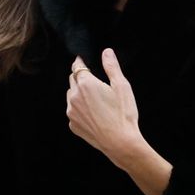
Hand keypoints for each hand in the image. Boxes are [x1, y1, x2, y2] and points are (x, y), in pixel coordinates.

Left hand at [66, 49, 143, 163]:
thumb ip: (112, 67)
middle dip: (81, 78)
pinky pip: (73, 111)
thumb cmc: (123, 114)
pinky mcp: (73, 125)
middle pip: (73, 80)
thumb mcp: (121, 86)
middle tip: (95, 83)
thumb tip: (106, 52)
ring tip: (96, 100)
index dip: (80, 62)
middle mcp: (74, 97)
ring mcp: (71, 112)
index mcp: (86, 84)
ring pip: (71, 96)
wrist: (120, 142)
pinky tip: (94, 114)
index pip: (77, 66)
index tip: (84, 61)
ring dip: (79, 94)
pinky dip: (80, 109)